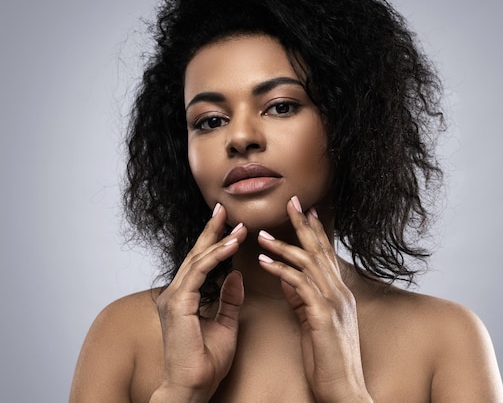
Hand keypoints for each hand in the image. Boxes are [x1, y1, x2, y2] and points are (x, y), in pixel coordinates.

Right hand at [151, 204, 246, 402]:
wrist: (193, 387)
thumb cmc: (206, 363)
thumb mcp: (226, 325)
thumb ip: (229, 300)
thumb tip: (236, 275)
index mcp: (184, 298)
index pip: (200, 262)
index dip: (214, 241)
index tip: (229, 224)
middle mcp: (175, 294)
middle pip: (196, 254)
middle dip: (212, 230)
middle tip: (225, 209)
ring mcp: (174, 297)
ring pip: (198, 259)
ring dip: (219, 240)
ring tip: (239, 226)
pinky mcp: (179, 303)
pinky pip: (199, 271)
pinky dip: (217, 256)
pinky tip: (232, 244)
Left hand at [257, 196, 372, 402]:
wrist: (344, 390)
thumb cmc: (329, 361)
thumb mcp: (314, 324)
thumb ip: (303, 299)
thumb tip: (288, 278)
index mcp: (339, 294)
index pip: (326, 255)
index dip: (315, 232)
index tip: (304, 212)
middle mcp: (339, 293)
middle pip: (320, 250)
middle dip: (304, 224)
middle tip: (291, 201)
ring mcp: (333, 303)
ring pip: (309, 263)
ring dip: (284, 246)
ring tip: (261, 235)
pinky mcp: (323, 316)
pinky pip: (300, 285)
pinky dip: (281, 270)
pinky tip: (264, 262)